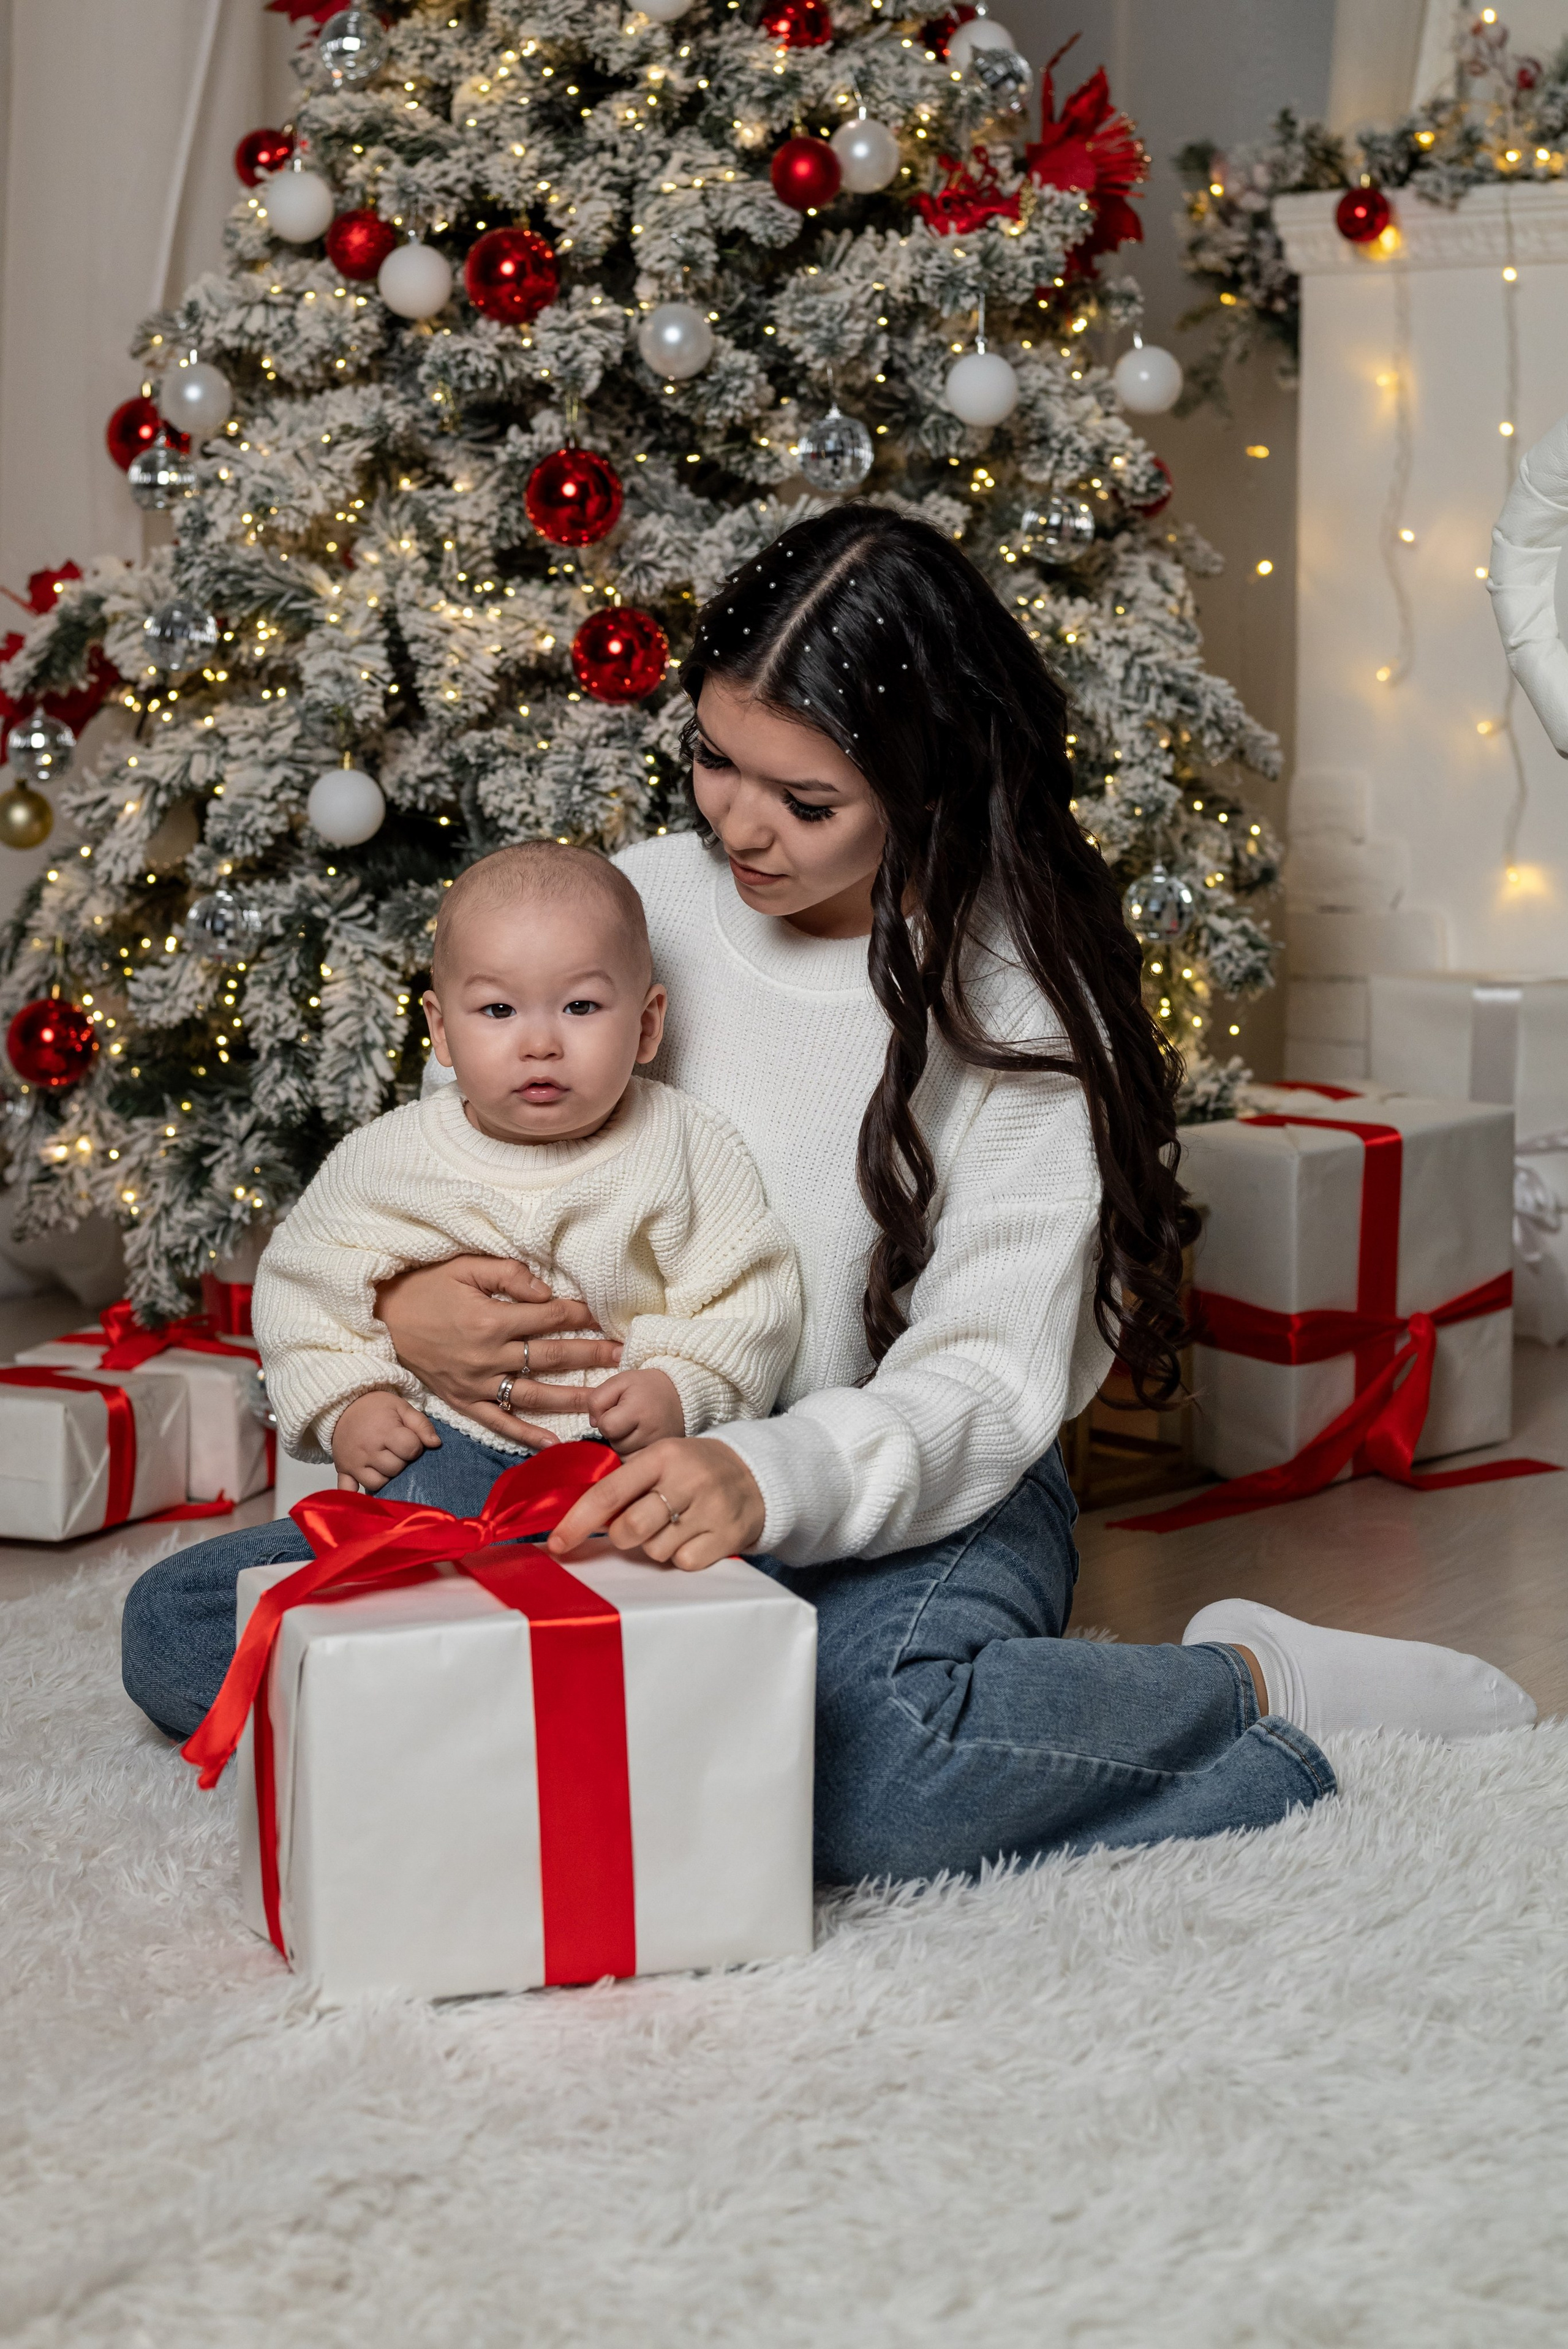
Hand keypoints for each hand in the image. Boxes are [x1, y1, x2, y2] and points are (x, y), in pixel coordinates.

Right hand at [331, 1390, 441, 1492]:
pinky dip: (355, 1495)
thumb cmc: (376, 1408)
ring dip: (385, 1477)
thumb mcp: (402, 1408)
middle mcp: (368, 1449)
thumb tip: (436, 1444)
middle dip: (401, 1462)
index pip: (410, 1449)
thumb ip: (422, 1425)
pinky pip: (347, 1490)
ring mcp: (354, 1462)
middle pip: (395, 1469)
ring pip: (377, 1483)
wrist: (344, 1405)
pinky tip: (365, 1494)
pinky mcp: (343, 1470)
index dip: (415, 1446)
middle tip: (396, 1451)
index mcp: (384, 1431)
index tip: (410, 1440)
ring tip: (384, 1464)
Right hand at [375, 1256, 622, 1446]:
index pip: (549, 1318)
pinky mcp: (462, 1401)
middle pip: (550, 1357)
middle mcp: (487, 1356)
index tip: (607, 1317)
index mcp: (491, 1321)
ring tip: (606, 1400)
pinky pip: (499, 1422)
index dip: (581, 1316)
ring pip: (534, 1394)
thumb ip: (509, 1276)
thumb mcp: (465, 1267)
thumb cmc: (425, 1287)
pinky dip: (526, 1435)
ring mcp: (476, 1383)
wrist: (381, 1317)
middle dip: (590, 1355)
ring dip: (572, 1398)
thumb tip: (548, 1291)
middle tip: (624, 1357)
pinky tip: (554, 1443)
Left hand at [548, 1438, 765, 1572]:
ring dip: (656, 1545)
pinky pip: (683, 1563)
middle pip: (630, 1529)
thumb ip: (625, 1485)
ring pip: (656, 1551)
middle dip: (624, 1536)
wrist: (756, 1475)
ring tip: (675, 1525)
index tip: (558, 1543)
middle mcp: (687, 1480)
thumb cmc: (694, 1470)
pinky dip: (682, 1556)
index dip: (577, 1521)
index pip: (609, 1492)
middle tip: (637, 1525)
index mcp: (662, 1456)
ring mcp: (710, 1509)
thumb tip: (579, 1523)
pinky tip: (694, 1536)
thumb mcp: (662, 1460)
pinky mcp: (728, 1536)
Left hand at [587, 1368, 684, 1452]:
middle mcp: (651, 1432)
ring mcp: (658, 1447)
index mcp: (639, 1410)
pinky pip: (634, 1463)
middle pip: (614, 1443)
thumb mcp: (619, 1381)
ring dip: (623, 1444)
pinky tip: (640, 1439)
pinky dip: (633, 1453)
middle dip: (615, 1433)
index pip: (607, 1427)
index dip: (605, 1418)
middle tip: (628, 1418)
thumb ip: (597, 1398)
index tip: (616, 1410)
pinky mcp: (662, 1457)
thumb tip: (594, 1423)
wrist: (680, 1395)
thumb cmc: (645, 1387)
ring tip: (636, 1428)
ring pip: (623, 1455)